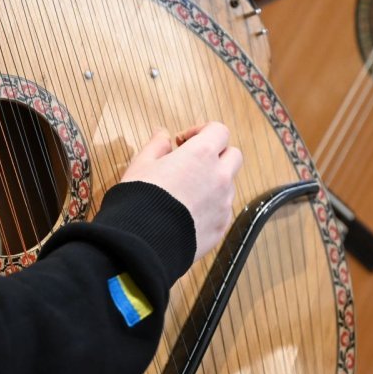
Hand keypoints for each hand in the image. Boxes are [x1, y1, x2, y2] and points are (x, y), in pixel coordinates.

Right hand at [120, 122, 242, 261]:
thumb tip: (163, 135)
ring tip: (185, 193)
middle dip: (216, 155)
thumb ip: (156, 145)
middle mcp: (220, 177)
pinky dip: (210, 207)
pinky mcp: (221, 228)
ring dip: (213, 183)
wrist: (143, 243)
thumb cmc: (139, 199)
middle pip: (233, 155)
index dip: (202, 131)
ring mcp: (224, 204)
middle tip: (192, 164)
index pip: (219, 130)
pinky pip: (222, 211)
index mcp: (202, 154)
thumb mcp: (141, 164)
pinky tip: (187, 214)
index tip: (183, 141)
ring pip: (228, 185)